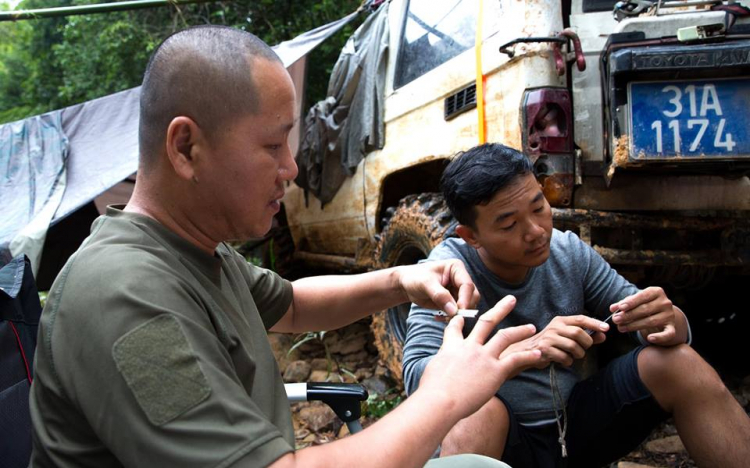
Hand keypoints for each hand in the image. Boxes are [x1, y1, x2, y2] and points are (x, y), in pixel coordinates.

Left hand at [397, 259, 479, 315]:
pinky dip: (451, 317)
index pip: (467, 285)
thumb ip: (440, 295)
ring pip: (467, 305)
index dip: (465, 300)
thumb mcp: (425, 284)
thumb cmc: (415, 278)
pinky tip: (438, 318)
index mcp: (456, 268)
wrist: (406, 284)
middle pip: (472, 296)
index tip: (458, 312)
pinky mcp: (453, 300)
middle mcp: (460, 278)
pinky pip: (458, 311)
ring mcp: (458, 290)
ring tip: (442, 318)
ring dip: (457, 314)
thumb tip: (454, 310)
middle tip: (451, 318)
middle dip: (463, 308)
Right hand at [418, 296, 541, 418]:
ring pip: (505, 336)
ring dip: (520, 330)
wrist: (440, 400)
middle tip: (511, 300)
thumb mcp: (431, 372)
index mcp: (451, 346)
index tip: (462, 316)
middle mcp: (469, 346)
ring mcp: (483, 357)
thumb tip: (437, 376)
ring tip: (531, 327)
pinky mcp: (495, 370)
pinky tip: (538, 353)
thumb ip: (439, 368)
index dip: (459, 320)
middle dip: (500, 309)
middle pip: (486, 322)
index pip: (455, 327)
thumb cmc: (431, 392)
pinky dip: (528, 356)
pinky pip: (515, 360)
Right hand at [508, 315, 609, 367]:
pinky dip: (569, 362)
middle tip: (585, 348)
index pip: (580, 319)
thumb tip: (603, 336)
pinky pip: (565, 357)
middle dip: (587, 343)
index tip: (606, 328)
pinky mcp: (545, 350)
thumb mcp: (567, 336)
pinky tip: (564, 361)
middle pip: (578, 333)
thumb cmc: (551, 343)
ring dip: (578, 354)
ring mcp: (549, 338)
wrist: (527, 351)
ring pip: (573, 346)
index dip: (595, 323)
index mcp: (560, 320)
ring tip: (574, 356)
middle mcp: (554, 327)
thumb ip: (585, 335)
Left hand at [610, 287, 676, 344]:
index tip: (621, 307)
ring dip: (634, 325)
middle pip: (645, 309)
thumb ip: (623, 304)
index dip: (631, 302)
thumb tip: (612, 308)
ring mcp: (669, 315)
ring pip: (651, 321)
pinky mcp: (672, 327)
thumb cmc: (643, 305)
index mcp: (656, 292)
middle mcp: (665, 302)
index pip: (643, 296)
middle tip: (615, 320)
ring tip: (621, 328)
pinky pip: (668, 333)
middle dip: (628, 315)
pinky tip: (650, 338)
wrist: (660, 313)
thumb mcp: (634, 301)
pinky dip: (659, 337)